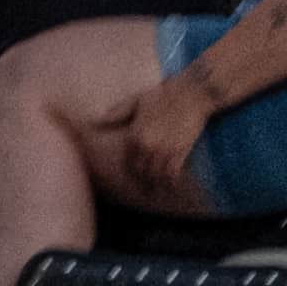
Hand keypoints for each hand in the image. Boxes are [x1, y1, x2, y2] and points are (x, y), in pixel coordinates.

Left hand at [123, 76, 218, 198]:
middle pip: (140, 172)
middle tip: (144, 188)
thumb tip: (95, 121)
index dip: (130, 170)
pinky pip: (172, 174)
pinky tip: (170, 185)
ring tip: (155, 192)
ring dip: (155, 185)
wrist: (191, 93)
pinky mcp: (180, 151)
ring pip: (155, 176)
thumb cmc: (163, 94)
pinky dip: (170, 182)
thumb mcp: (137, 100)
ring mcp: (164, 150)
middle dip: (142, 181)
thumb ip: (117, 113)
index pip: (127, 161)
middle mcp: (147, 146)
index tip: (133, 176)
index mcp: (135, 135)